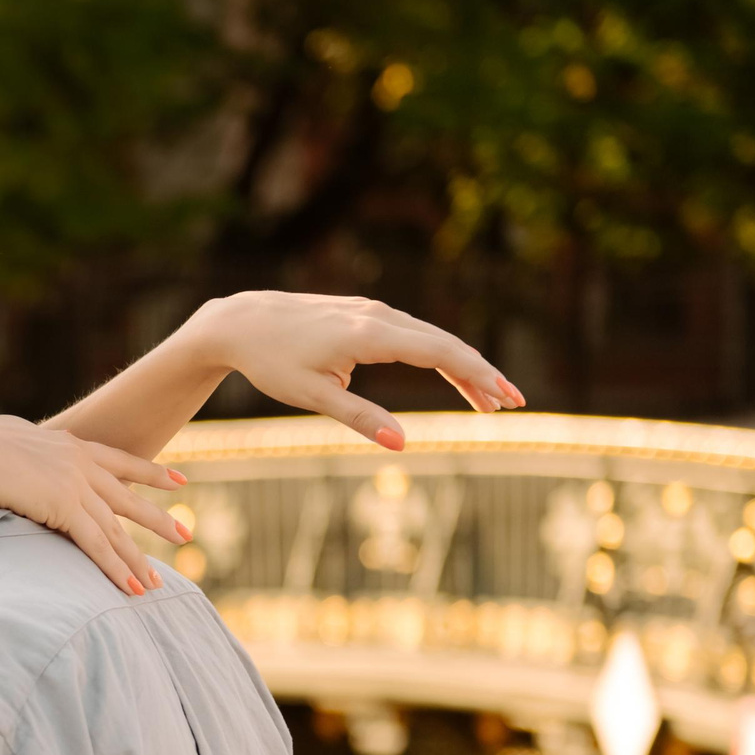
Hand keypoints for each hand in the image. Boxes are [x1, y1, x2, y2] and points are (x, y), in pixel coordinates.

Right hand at [0, 415, 190, 595]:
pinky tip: (133, 588)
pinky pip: (98, 544)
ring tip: (157, 584)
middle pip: (125, 496)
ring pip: (115, 528)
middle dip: (157, 517)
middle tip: (185, 534)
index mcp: (61, 444)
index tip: (177, 480)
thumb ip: (17, 452)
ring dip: (136, 559)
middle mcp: (75, 461)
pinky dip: (117, 569)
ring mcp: (72, 484)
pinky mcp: (63, 507)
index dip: (148, 472)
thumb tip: (10, 459)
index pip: (115, 459)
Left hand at [181, 292, 525, 448]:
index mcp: (369, 335)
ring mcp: (374, 310)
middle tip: (513, 403)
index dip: (476, 375)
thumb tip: (403, 444)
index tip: (505, 398)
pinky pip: (413, 333)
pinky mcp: (365, 313)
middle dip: (481, 374)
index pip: (439, 352)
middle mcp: (378, 315)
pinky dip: (438, 354)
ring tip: (489, 400)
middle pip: (445, 343)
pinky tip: (453, 374)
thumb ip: (360, 418)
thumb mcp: (312, 396)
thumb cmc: (272, 361)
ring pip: (431, 337)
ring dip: (463, 367)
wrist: (241, 322)